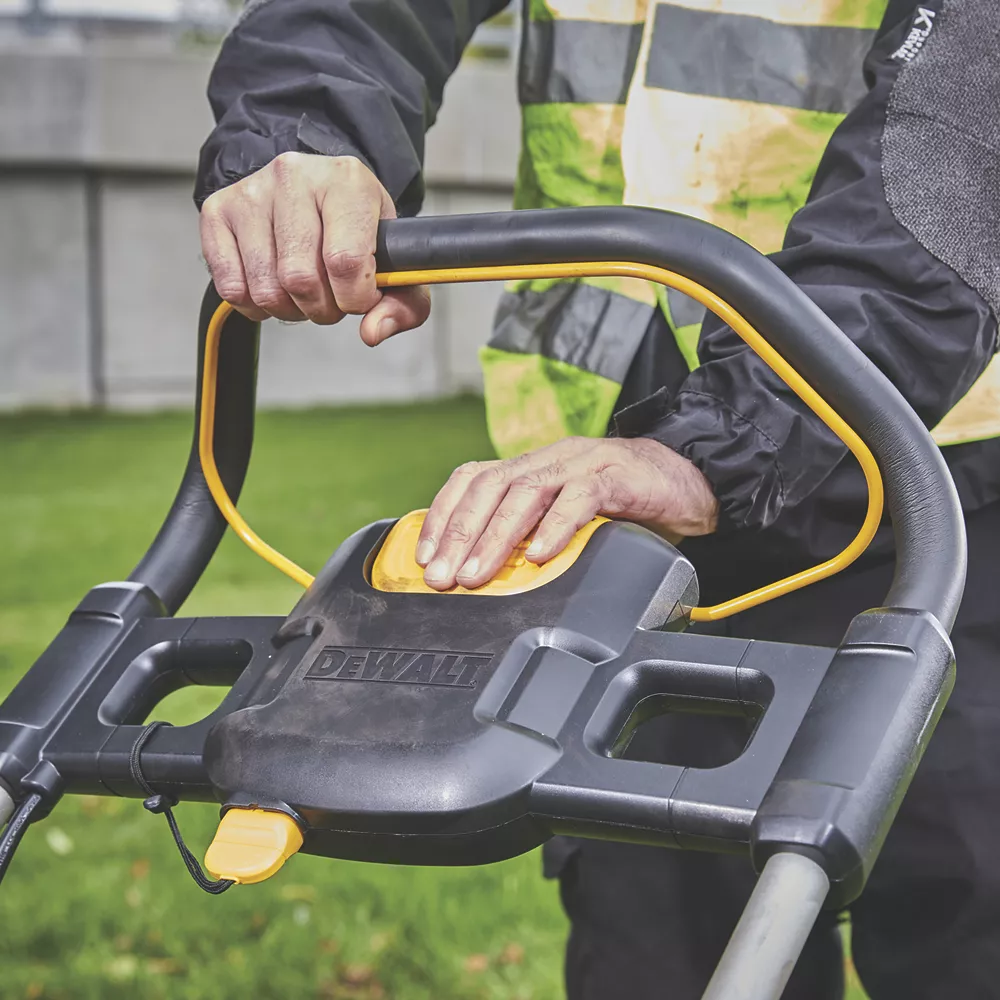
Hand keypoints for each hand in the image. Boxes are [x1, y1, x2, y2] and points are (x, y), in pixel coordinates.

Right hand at [199, 152, 429, 343]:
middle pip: (300, 279)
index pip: (346, 261)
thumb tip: (372, 333)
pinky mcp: (218, 210)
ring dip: (289, 309)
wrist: (317, 190)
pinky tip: (274, 287)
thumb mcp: (394, 261)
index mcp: (347, 181)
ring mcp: (251, 192)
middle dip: (321, 308)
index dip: (355, 299)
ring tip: (304, 292)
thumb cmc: (356, 228)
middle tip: (330, 298)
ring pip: (265, 288)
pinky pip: (232, 287)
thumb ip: (403, 304)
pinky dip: (255, 305)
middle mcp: (294, 176)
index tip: (360, 298)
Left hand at [416, 436, 718, 590]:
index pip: (473, 478)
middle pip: (491, 485)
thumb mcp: (569, 518)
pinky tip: (541, 555)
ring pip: (528, 491)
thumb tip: (483, 575)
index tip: (425, 557)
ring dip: (496, 536)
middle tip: (442, 576)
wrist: (693, 482)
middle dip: (460, 532)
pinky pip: (582, 497)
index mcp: (535, 465)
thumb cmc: (627, 506)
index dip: (444, 515)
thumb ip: (533, 536)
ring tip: (477, 573)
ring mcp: (585, 463)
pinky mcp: (620, 476)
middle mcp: (553, 458)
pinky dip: (556, 526)